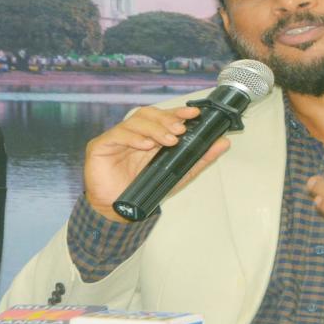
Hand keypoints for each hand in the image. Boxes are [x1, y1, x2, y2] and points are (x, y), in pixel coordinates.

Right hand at [84, 105, 229, 221]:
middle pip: (148, 114)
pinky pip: (116, 135)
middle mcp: (133, 133)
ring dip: (154, 129)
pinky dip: (133, 138)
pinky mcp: (100, 146)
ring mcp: (116, 138)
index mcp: (149, 136)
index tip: (193, 113)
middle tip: (180, 129)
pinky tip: (146, 145)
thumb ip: (200, 158)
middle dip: (166, 119)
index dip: (177, 112)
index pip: (163, 117)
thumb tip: (223, 143)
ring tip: (168, 141)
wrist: (117, 211)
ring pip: (134, 121)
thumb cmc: (143, 190)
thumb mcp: (178, 174)